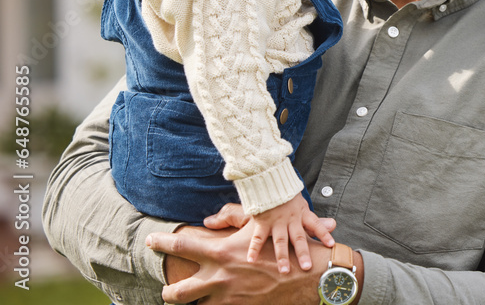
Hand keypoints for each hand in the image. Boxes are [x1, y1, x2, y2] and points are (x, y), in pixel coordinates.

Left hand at [148, 221, 331, 304]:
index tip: (149, 240)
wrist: (306, 274)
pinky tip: (219, 302)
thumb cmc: (281, 245)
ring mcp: (228, 297)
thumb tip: (209, 220)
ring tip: (193, 299)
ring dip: (195, 302)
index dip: (161, 242)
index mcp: (221, 253)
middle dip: (168, 293)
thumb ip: (230, 218)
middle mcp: (219, 277)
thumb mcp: (257, 223)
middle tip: (165, 290)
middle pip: (178, 292)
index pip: (181, 245)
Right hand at [247, 193, 335, 272]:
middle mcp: (291, 219)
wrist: (268, 181)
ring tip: (284, 271)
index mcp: (302, 213)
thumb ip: (314, 220)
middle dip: (303, 253)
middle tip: (307, 267)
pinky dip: (254, 249)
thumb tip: (334, 225)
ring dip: (282, 256)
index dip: (324, 234)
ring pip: (280, 240)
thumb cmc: (287, 197)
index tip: (331, 245)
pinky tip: (252, 260)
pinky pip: (258, 237)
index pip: (316, 224)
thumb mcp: (303, 205)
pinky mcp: (262, 222)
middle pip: (298, 237)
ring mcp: (276, 221)